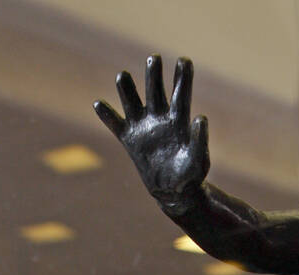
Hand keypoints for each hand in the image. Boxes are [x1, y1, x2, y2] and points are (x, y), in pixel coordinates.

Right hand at [94, 56, 209, 203]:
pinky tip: (98, 104)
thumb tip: (199, 118)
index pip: (180, 93)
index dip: (182, 77)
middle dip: (154, 74)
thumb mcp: (199, 160)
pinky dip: (107, 115)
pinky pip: (116, 124)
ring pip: (132, 102)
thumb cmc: (191, 175)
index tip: (184, 60)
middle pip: (155, 90)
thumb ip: (200, 141)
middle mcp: (160, 118)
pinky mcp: (130, 140)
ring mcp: (144, 128)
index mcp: (178, 120)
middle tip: (154, 59)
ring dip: (127, 89)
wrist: (175, 191)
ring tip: (122, 76)